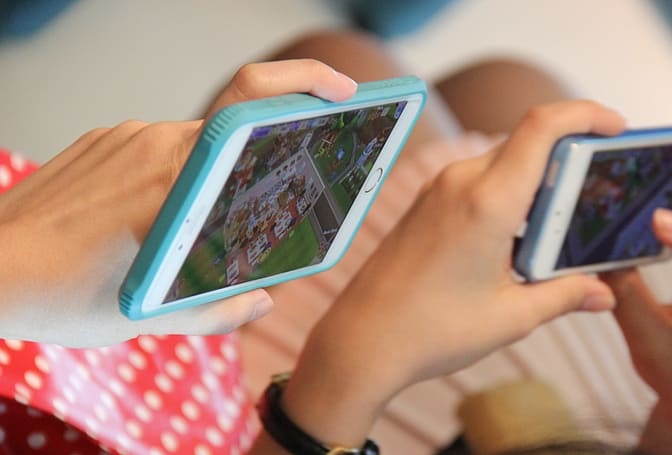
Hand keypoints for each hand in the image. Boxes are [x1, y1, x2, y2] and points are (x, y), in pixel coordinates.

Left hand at [0, 59, 358, 346]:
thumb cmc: (66, 295)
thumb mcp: (155, 317)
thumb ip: (221, 310)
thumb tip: (261, 301)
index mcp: (183, 177)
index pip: (254, 101)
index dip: (306, 82)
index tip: (345, 92)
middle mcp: (157, 141)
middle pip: (235, 130)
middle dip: (260, 158)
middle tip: (273, 189)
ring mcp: (125, 135)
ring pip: (194, 145)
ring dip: (206, 179)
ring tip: (184, 232)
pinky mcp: (100, 139)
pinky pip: (155, 149)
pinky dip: (168, 179)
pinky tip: (147, 220)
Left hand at [278, 101, 625, 447]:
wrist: (360, 341)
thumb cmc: (431, 332)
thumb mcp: (511, 317)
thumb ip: (565, 295)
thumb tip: (603, 293)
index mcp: (488, 202)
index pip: (543, 126)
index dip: (585, 114)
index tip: (615, 126)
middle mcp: (460, 182)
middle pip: (528, 142)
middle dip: (570, 156)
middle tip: (600, 188)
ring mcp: (438, 189)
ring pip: (504, 161)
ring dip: (538, 180)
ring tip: (561, 223)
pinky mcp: (427, 203)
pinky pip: (479, 179)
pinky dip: (510, 193)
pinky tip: (521, 236)